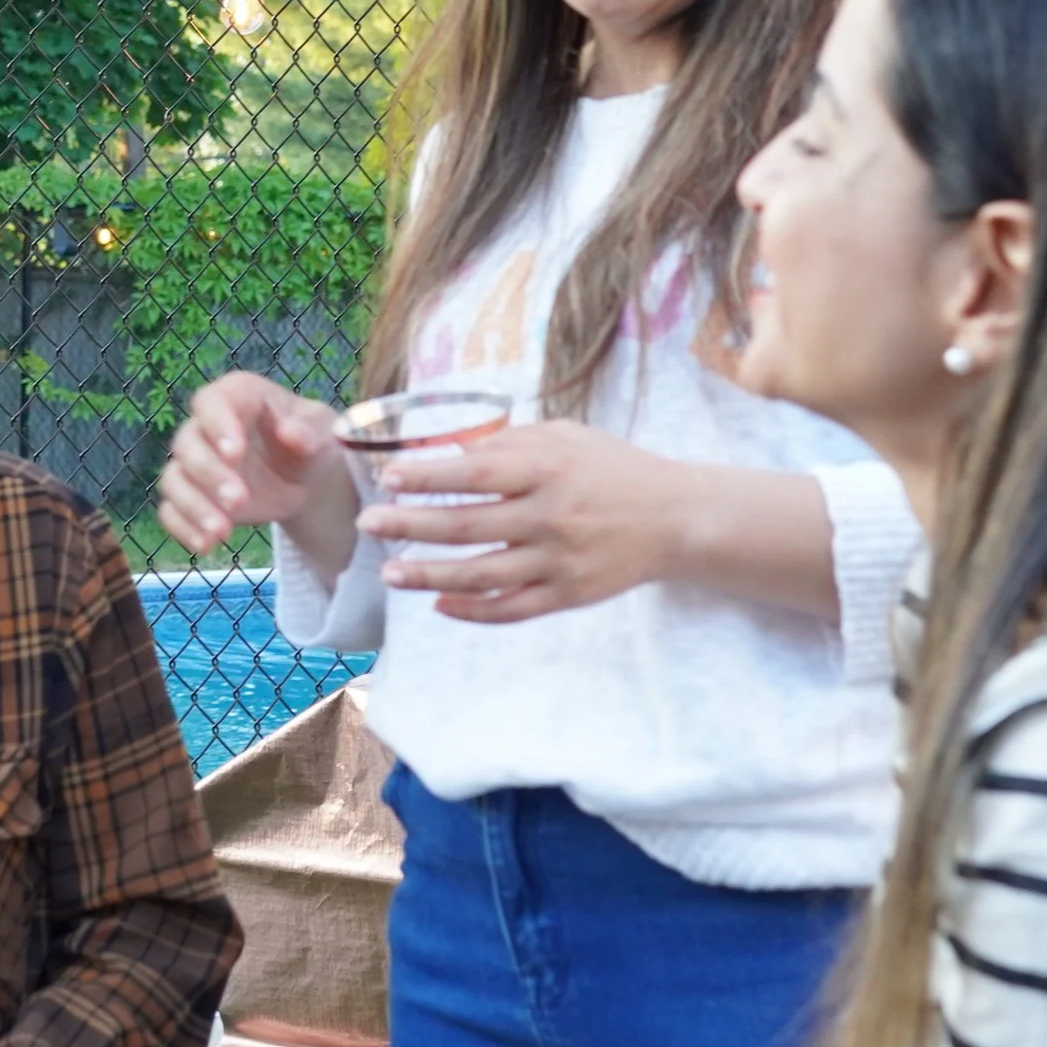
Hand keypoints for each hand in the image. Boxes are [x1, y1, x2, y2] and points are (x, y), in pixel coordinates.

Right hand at [159, 373, 351, 573]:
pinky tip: (207, 546)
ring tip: (222, 532)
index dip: (218, 425)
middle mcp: (206, 426)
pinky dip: (184, 528)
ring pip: (174, 479)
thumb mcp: (322, 431)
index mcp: (238, 396)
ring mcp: (195, 463)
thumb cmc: (311, 440)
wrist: (305, 477)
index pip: (213, 402)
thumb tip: (291, 434)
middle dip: (210, 475)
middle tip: (239, 500)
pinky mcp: (192, 496)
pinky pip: (171, 511)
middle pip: (188, 444)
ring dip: (194, 506)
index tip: (234, 453)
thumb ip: (309, 430)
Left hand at [360, 421, 684, 622]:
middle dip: (411, 524)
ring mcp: (559, 561)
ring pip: (480, 575)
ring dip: (429, 575)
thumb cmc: (613, 468)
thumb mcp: (567, 437)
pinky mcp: (568, 596)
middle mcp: (551, 516)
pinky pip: (509, 610)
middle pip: (467, 525)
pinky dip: (471, 610)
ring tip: (391, 572)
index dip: (428, 476)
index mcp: (549, 468)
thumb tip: (449, 452)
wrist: (676, 519)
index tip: (389, 477)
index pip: (475, 472)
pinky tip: (439, 603)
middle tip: (370, 523)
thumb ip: (511, 442)